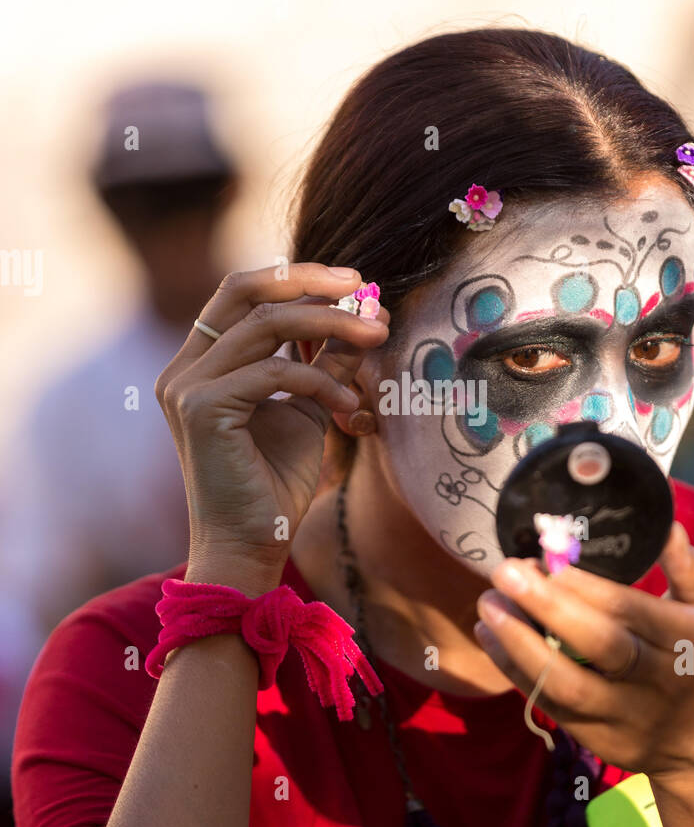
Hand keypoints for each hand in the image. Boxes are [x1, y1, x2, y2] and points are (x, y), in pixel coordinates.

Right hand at [155, 263, 388, 573]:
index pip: (241, 293)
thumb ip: (326, 362)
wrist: (251, 547)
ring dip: (331, 326)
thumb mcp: (309, 409)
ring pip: (266, 324)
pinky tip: (351, 412)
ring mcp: (185, 386)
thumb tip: (364, 315)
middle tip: (364, 288)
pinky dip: (322, 384)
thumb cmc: (275, 485)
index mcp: (200, 363)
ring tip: (376, 339)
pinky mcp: (200, 409)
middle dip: (310, 282)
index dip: (297, 279)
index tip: (355, 283)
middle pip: (244, 290)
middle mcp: (183, 368)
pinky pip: (275, 372)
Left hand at [474, 522, 693, 791]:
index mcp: (687, 641)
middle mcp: (657, 680)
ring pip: (567, 683)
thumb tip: (666, 525)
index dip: (586, 586)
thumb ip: (689, 571)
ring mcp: (625, 716)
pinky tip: (490, 637)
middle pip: (598, 644)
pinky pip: (551, 705)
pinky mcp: (598, 740)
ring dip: (519, 643)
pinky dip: (516, 671)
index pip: (631, 611)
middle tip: (504, 572)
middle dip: (546, 606)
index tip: (547, 558)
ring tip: (487, 606)